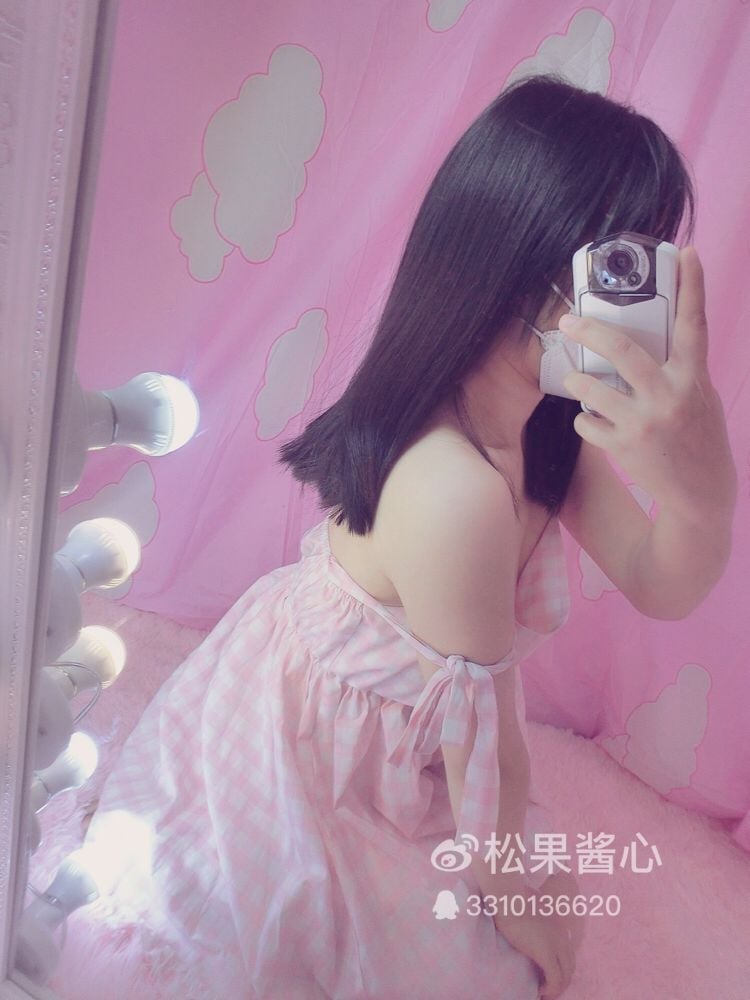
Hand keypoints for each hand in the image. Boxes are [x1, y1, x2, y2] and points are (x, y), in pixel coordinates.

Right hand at [493, 884, 575, 997]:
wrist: (508, 899)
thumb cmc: (513, 904)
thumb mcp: (531, 913)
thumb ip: (537, 922)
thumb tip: (531, 932)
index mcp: (559, 928)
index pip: (569, 956)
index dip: (562, 971)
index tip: (547, 977)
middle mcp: (562, 937)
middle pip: (570, 968)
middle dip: (561, 982)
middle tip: (548, 989)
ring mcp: (556, 945)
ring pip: (566, 976)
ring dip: (556, 988)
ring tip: (544, 993)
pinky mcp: (546, 953)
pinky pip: (555, 979)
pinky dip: (551, 990)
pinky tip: (541, 991)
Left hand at [560, 247, 737, 523]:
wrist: (700, 494)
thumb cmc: (698, 437)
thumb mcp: (699, 396)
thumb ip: (678, 368)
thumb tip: (654, 335)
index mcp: (694, 378)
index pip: (695, 323)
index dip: (692, 285)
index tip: (685, 253)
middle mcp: (670, 396)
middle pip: (623, 350)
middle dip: (590, 330)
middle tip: (567, 320)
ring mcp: (645, 422)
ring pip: (592, 389)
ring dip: (577, 382)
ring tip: (575, 378)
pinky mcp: (624, 447)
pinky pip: (587, 423)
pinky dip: (585, 420)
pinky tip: (594, 422)